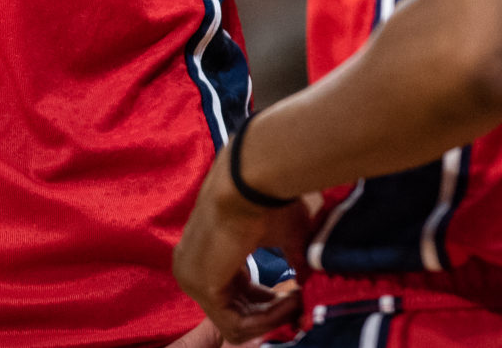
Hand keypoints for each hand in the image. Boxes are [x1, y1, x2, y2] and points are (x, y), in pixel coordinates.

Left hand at [175, 151, 307, 344]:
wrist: (252, 179)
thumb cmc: (267, 197)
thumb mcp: (283, 235)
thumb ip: (292, 261)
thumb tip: (310, 282)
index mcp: (204, 254)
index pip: (234, 295)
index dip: (268, 303)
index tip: (297, 295)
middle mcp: (191, 269)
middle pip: (234, 312)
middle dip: (272, 312)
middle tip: (301, 300)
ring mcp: (192, 279)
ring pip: (236, 323)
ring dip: (274, 316)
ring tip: (299, 296)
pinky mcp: (202, 287)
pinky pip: (237, 323)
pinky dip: (268, 317)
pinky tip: (291, 298)